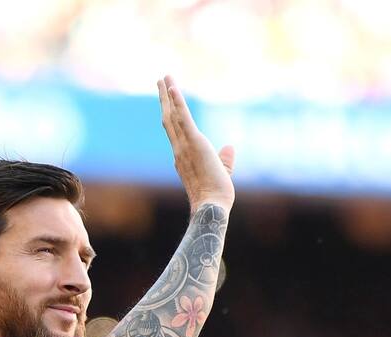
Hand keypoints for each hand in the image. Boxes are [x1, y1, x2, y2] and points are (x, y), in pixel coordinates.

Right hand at [157, 75, 234, 213]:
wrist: (212, 205)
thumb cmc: (217, 194)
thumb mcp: (222, 172)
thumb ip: (225, 160)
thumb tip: (229, 147)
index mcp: (184, 156)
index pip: (175, 131)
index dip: (170, 114)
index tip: (168, 101)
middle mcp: (179, 149)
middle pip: (168, 119)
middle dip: (164, 98)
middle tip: (160, 81)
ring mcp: (184, 146)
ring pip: (172, 115)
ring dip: (168, 94)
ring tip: (164, 77)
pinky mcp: (194, 143)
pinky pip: (183, 119)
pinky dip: (178, 103)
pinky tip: (173, 88)